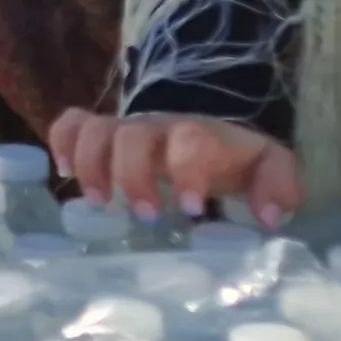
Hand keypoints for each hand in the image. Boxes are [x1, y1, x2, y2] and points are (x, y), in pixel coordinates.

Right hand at [48, 109, 304, 228]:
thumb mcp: (269, 168)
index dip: (187, 171)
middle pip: (132, 134)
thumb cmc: (233, 159)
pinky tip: (65, 174)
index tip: (191, 209)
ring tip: (97, 202)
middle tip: (143, 215)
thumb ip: (279, 185)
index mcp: (199, 136)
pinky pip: (69, 124)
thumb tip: (268, 216)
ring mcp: (124, 129)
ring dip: (90, 163)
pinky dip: (61, 143)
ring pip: (94, 128)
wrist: (205, 133)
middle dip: (132, 175)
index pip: (190, 140)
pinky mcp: (100, 134)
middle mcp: (156, 128)